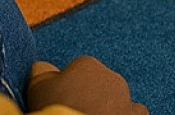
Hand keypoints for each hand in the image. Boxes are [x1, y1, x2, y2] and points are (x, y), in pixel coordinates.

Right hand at [27, 57, 147, 113]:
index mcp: (86, 64)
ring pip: (116, 98)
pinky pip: (134, 112)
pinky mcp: (136, 114)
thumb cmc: (57, 109)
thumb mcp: (38, 89)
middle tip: (74, 114)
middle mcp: (109, 75)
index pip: (75, 73)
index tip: (58, 106)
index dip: (65, 91)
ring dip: (107, 107)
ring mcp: (125, 96)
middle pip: (96, 84)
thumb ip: (41, 73)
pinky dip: (126, 114)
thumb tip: (42, 66)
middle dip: (88, 97)